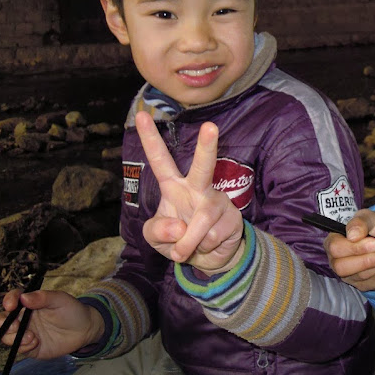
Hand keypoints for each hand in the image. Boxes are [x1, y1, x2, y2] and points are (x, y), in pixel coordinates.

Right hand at [0, 289, 104, 359]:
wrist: (84, 331)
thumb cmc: (73, 311)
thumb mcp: (61, 300)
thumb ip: (43, 297)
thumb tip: (24, 297)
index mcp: (29, 303)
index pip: (12, 299)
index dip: (8, 301)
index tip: (11, 306)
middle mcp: (23, 318)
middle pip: (0, 320)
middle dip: (1, 324)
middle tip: (16, 327)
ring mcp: (24, 333)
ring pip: (5, 336)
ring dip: (13, 337)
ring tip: (33, 337)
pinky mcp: (29, 348)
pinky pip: (17, 349)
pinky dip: (23, 347)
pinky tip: (36, 343)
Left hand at [135, 111, 243, 274]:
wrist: (208, 259)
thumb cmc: (177, 239)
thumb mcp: (154, 239)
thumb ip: (157, 231)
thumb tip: (180, 226)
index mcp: (174, 186)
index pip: (160, 160)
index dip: (150, 138)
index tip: (141, 115)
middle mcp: (198, 188)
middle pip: (203, 166)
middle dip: (207, 147)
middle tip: (210, 126)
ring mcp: (217, 201)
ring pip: (202, 220)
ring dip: (190, 242)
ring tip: (185, 249)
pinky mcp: (233, 217)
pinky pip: (212, 236)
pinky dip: (203, 248)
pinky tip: (208, 244)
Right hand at [324, 209, 374, 290]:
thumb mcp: (371, 218)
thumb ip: (360, 222)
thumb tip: (352, 235)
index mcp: (334, 241)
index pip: (335, 248)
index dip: (354, 248)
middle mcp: (337, 260)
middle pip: (342, 268)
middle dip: (367, 260)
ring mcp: (349, 275)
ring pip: (361, 276)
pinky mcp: (362, 284)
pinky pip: (373, 282)